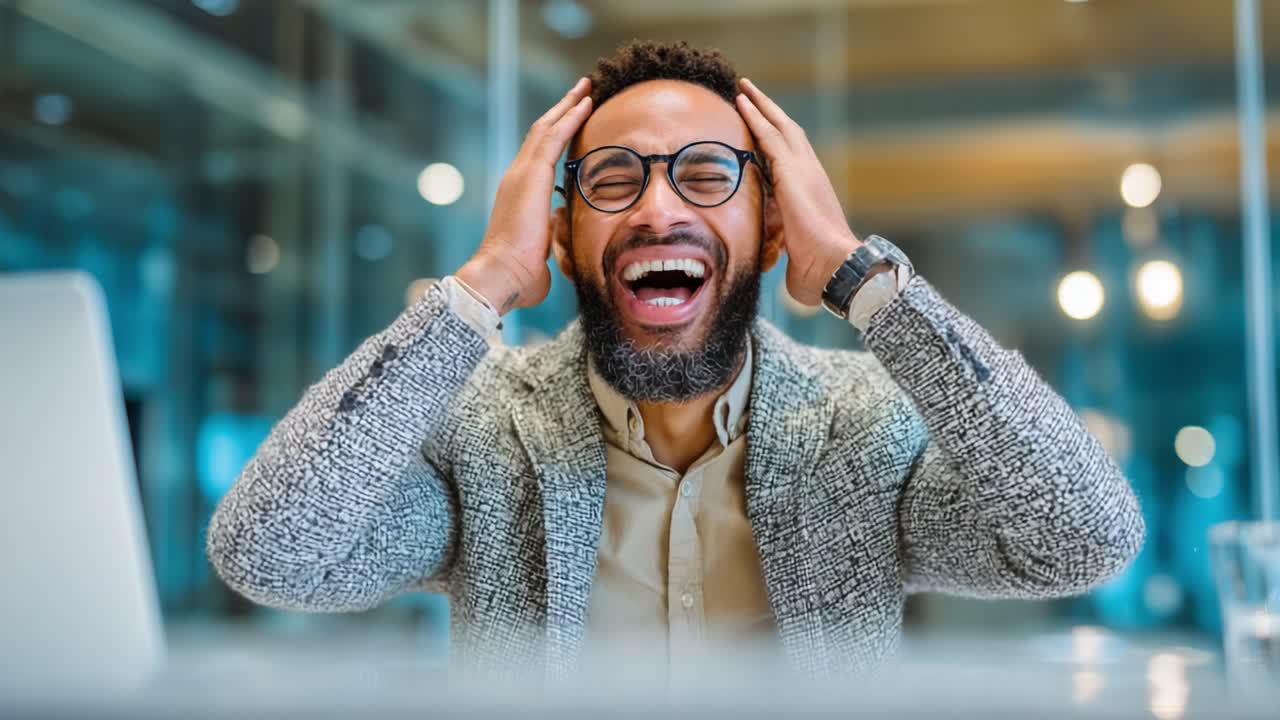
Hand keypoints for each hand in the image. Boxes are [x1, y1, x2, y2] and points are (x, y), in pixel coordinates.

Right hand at [456, 77, 592, 313]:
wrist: (501, 276)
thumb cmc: (520, 276)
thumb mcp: (543, 252)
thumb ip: (553, 239)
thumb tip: (562, 239)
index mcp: (519, 195)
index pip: (539, 156)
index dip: (556, 135)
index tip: (572, 120)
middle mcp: (516, 178)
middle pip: (541, 133)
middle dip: (562, 111)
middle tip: (581, 91)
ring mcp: (521, 174)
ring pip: (546, 128)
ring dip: (567, 106)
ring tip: (585, 88)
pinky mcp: (531, 175)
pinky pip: (553, 137)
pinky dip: (570, 118)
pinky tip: (585, 103)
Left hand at [735, 78, 860, 306]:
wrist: (834, 267)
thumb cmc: (818, 270)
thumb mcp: (793, 254)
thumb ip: (781, 248)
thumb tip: (768, 263)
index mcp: (811, 192)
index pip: (791, 158)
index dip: (776, 139)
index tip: (762, 125)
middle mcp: (810, 174)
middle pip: (788, 132)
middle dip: (769, 112)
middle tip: (751, 93)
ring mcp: (804, 170)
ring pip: (779, 127)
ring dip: (761, 106)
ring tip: (744, 88)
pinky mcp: (792, 172)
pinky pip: (769, 136)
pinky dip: (755, 117)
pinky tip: (742, 103)